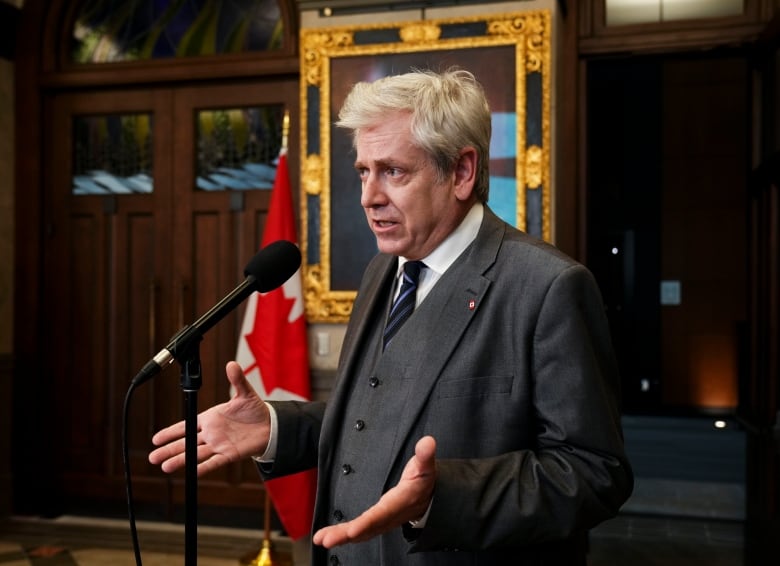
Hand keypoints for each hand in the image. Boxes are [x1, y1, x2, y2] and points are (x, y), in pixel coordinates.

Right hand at [148, 361, 270, 475]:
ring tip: (164, 467)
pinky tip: (192, 472)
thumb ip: (237, 380)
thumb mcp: (245, 393)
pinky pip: (214, 462)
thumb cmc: (255, 410)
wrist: (270, 425)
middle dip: (169, 449)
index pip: (186, 426)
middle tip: (152, 457)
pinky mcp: (229, 454)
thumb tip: (232, 364)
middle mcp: (211, 433)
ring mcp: (219, 444)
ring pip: (196, 454)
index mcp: (210, 418)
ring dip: (181, 460)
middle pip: (186, 443)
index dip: (171, 432)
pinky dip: (204, 467)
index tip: (156, 439)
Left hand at [313, 436, 436, 547]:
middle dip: (346, 535)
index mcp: (401, 502)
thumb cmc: (425, 481)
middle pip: (367, 528)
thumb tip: (427, 443)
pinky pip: (359, 532)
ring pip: (361, 532)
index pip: (382, 514)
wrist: (430, 498)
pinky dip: (344, 535)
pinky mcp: (376, 522)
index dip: (367, 523)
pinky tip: (328, 537)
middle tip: (326, 540)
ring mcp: (382, 521)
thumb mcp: (426, 466)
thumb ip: (425, 455)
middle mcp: (390, 516)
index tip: (352, 531)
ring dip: (340, 537)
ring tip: (321, 539)